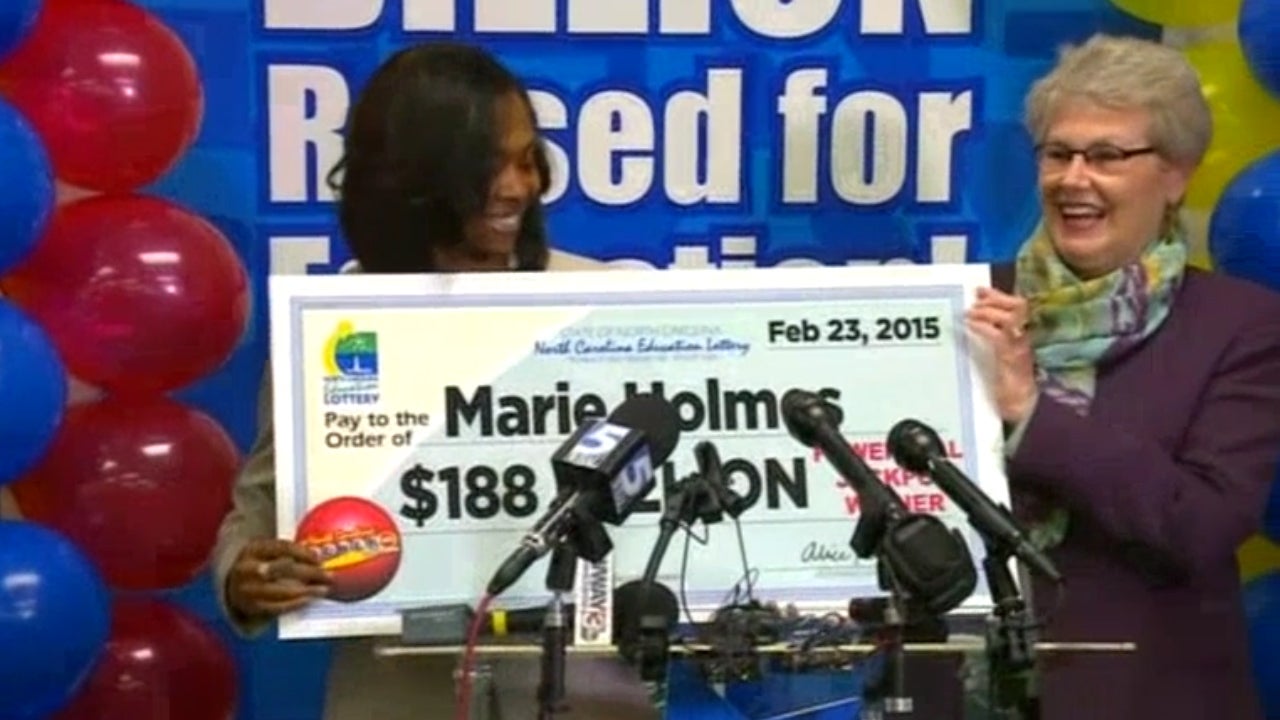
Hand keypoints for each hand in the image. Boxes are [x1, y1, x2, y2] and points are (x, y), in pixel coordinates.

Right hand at [226, 538, 331, 618]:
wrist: (233, 588)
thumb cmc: (259, 566)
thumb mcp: (266, 554)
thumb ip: (287, 554)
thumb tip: (320, 557)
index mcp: (253, 549)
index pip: (281, 547)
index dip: (302, 553)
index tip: (319, 559)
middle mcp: (246, 568)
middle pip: (282, 569)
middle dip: (309, 572)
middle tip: (328, 576)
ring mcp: (246, 590)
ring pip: (281, 590)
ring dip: (306, 591)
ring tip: (323, 590)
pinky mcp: (250, 607)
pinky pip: (276, 607)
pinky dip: (295, 604)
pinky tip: (309, 600)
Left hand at [965, 287, 1038, 423]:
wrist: (1021, 402)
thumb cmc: (1012, 375)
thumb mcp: (1006, 348)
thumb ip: (998, 329)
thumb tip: (978, 308)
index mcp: (1031, 331)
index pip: (1020, 305)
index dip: (999, 295)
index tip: (980, 290)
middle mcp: (1031, 335)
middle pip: (1018, 306)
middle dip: (994, 299)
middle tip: (974, 301)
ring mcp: (1024, 346)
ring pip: (1010, 319)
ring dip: (987, 312)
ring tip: (970, 314)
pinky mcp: (1015, 358)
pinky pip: (999, 337)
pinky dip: (984, 327)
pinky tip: (971, 326)